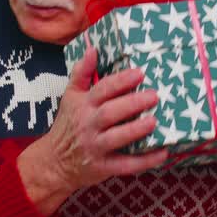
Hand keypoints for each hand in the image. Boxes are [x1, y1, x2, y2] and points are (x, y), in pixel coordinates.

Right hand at [17, 46, 169, 215]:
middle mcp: (88, 125)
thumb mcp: (70, 97)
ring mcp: (95, 147)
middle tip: (154, 96)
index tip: (140, 73)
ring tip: (154, 121)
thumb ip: (81, 73)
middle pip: (110, 113)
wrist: (54, 162)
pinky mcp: (103, 167)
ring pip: (116, 138)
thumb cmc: (68, 125)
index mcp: (83, 105)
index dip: (120, 81)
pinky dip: (144, 161)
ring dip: (136, 130)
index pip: (102, 90)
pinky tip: (162, 153)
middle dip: (132, 104)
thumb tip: (93, 49)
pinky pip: (125, 165)